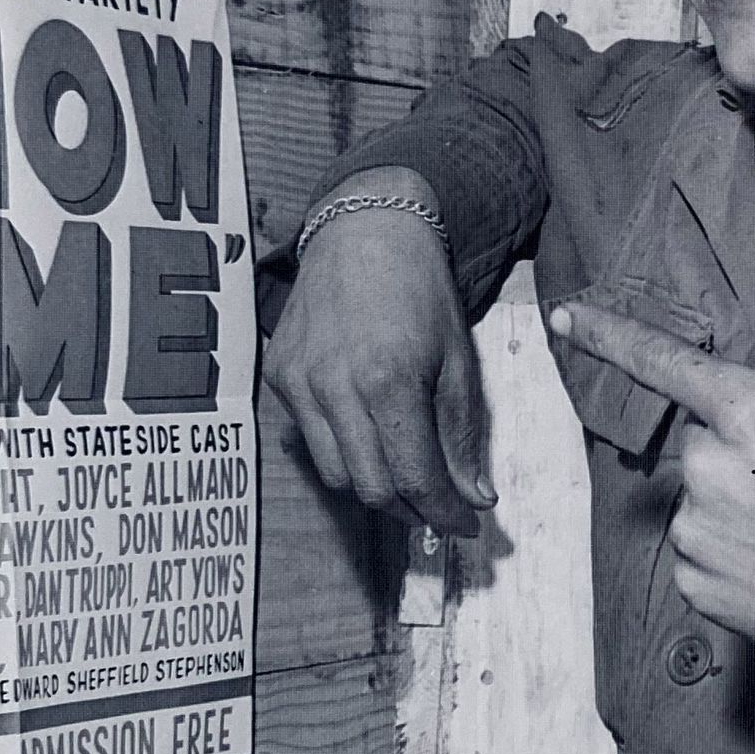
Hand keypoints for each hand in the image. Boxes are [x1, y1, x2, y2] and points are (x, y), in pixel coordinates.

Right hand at [264, 169, 492, 536]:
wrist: (367, 229)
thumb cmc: (421, 291)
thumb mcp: (457, 360)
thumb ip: (463, 434)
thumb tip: (475, 499)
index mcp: (388, 380)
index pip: (415, 478)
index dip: (444, 514)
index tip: (466, 525)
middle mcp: (334, 386)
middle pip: (369, 489)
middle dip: (410, 509)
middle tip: (439, 508)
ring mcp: (299, 381)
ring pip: (334, 473)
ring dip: (373, 485)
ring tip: (405, 472)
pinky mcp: (279, 374)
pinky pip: (309, 438)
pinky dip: (342, 449)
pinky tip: (367, 432)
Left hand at [550, 208, 754, 710]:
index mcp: (747, 415)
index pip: (663, 361)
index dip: (610, 335)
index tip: (566, 317)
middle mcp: (708, 471)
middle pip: (701, 440)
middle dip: (740, 450)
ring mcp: (697, 534)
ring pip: (700, 498)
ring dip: (736, 503)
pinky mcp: (696, 587)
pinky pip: (698, 552)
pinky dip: (731, 553)